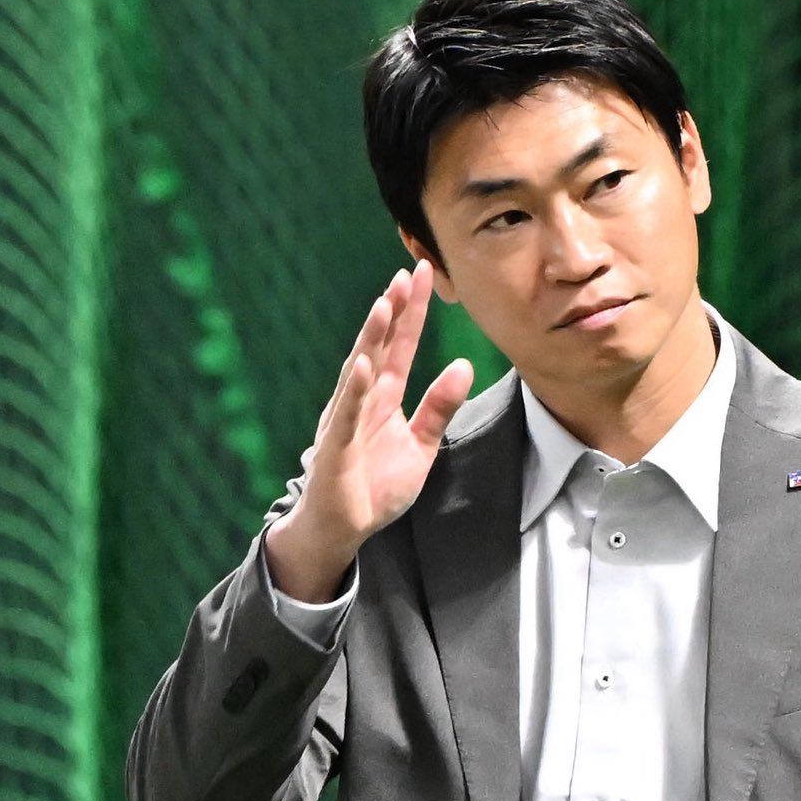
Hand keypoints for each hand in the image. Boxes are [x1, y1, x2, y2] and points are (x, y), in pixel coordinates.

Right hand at [269, 260, 474, 578]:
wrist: (343, 527)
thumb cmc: (376, 486)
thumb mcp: (421, 446)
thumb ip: (439, 408)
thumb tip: (464, 365)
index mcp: (385, 397)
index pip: (401, 346)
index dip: (413, 312)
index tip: (423, 274)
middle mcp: (363, 399)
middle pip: (381, 347)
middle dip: (394, 311)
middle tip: (408, 273)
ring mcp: (346, 420)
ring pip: (360, 371)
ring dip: (373, 338)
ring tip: (386, 304)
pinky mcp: (336, 448)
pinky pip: (346, 415)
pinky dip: (354, 390)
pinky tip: (363, 365)